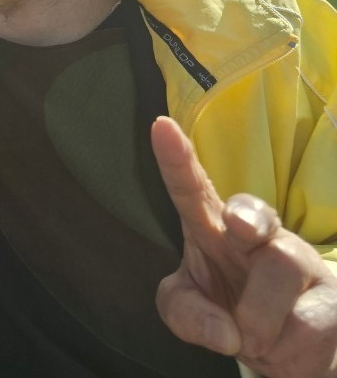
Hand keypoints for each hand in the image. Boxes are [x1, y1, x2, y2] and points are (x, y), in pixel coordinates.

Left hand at [152, 115, 336, 376]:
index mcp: (212, 227)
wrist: (286, 350)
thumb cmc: (229, 312)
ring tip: (256, 334)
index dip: (177, 160)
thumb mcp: (190, 310)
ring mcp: (301, 261)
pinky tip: (286, 348)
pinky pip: (303, 327)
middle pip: (252, 216)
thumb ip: (184, 313)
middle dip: (247, 215)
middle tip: (238, 226)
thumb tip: (224, 331)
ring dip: (256, 323)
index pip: (192, 189)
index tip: (161, 128)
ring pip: (277, 278)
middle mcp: (258, 235)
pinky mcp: (335, 298)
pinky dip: (282, 352)